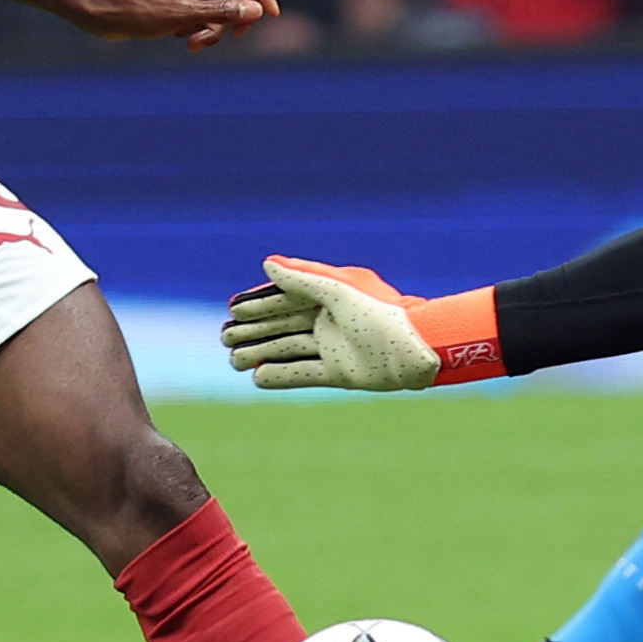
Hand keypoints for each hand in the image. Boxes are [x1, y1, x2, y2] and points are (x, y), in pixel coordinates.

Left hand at [80, 0, 279, 49]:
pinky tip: (182, 39)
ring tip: (195, 43)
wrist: (99, 15)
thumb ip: (222, 12)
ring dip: (215, 27)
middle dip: (236, 14)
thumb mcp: (182, 14)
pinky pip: (205, 13)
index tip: (270, 14)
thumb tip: (256, 11)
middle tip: (234, 35)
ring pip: (221, 5)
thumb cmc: (135, 9)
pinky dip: (201, 28)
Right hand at [221, 257, 500, 390]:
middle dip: (254, 329)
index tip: (231, 307)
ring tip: (232, 359)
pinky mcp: (341, 373)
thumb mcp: (340, 292)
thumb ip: (303, 279)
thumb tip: (267, 263)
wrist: (418, 351)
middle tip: (224, 337)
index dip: (259, 302)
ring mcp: (334, 347)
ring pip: (289, 349)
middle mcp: (330, 321)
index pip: (287, 298)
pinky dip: (280, 375)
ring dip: (260, 353)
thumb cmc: (383, 314)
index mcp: (331, 297)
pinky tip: (257, 377)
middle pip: (283, 325)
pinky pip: (304, 374)